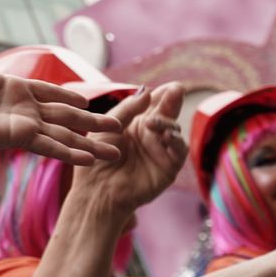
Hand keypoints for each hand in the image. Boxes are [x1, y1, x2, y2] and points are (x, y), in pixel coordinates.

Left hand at [0, 31, 121, 166]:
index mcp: (16, 90)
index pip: (51, 92)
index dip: (69, 97)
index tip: (89, 102)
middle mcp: (25, 109)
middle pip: (66, 115)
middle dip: (92, 122)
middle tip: (118, 127)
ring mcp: (24, 125)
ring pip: (65, 133)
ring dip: (89, 143)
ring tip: (114, 152)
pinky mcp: (19, 137)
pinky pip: (50, 144)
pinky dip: (70, 152)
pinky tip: (89, 159)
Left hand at [68, 83, 187, 213]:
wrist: (96, 191)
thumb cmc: (96, 159)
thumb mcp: (108, 126)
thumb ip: (128, 109)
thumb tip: (147, 89)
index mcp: (135, 125)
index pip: (153, 105)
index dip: (163, 94)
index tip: (171, 85)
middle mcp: (151, 136)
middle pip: (167, 115)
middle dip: (172, 102)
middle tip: (176, 89)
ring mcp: (161, 151)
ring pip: (174, 130)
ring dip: (168, 123)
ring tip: (154, 122)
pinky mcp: (168, 168)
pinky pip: (179, 151)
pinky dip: (176, 141)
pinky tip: (167, 137)